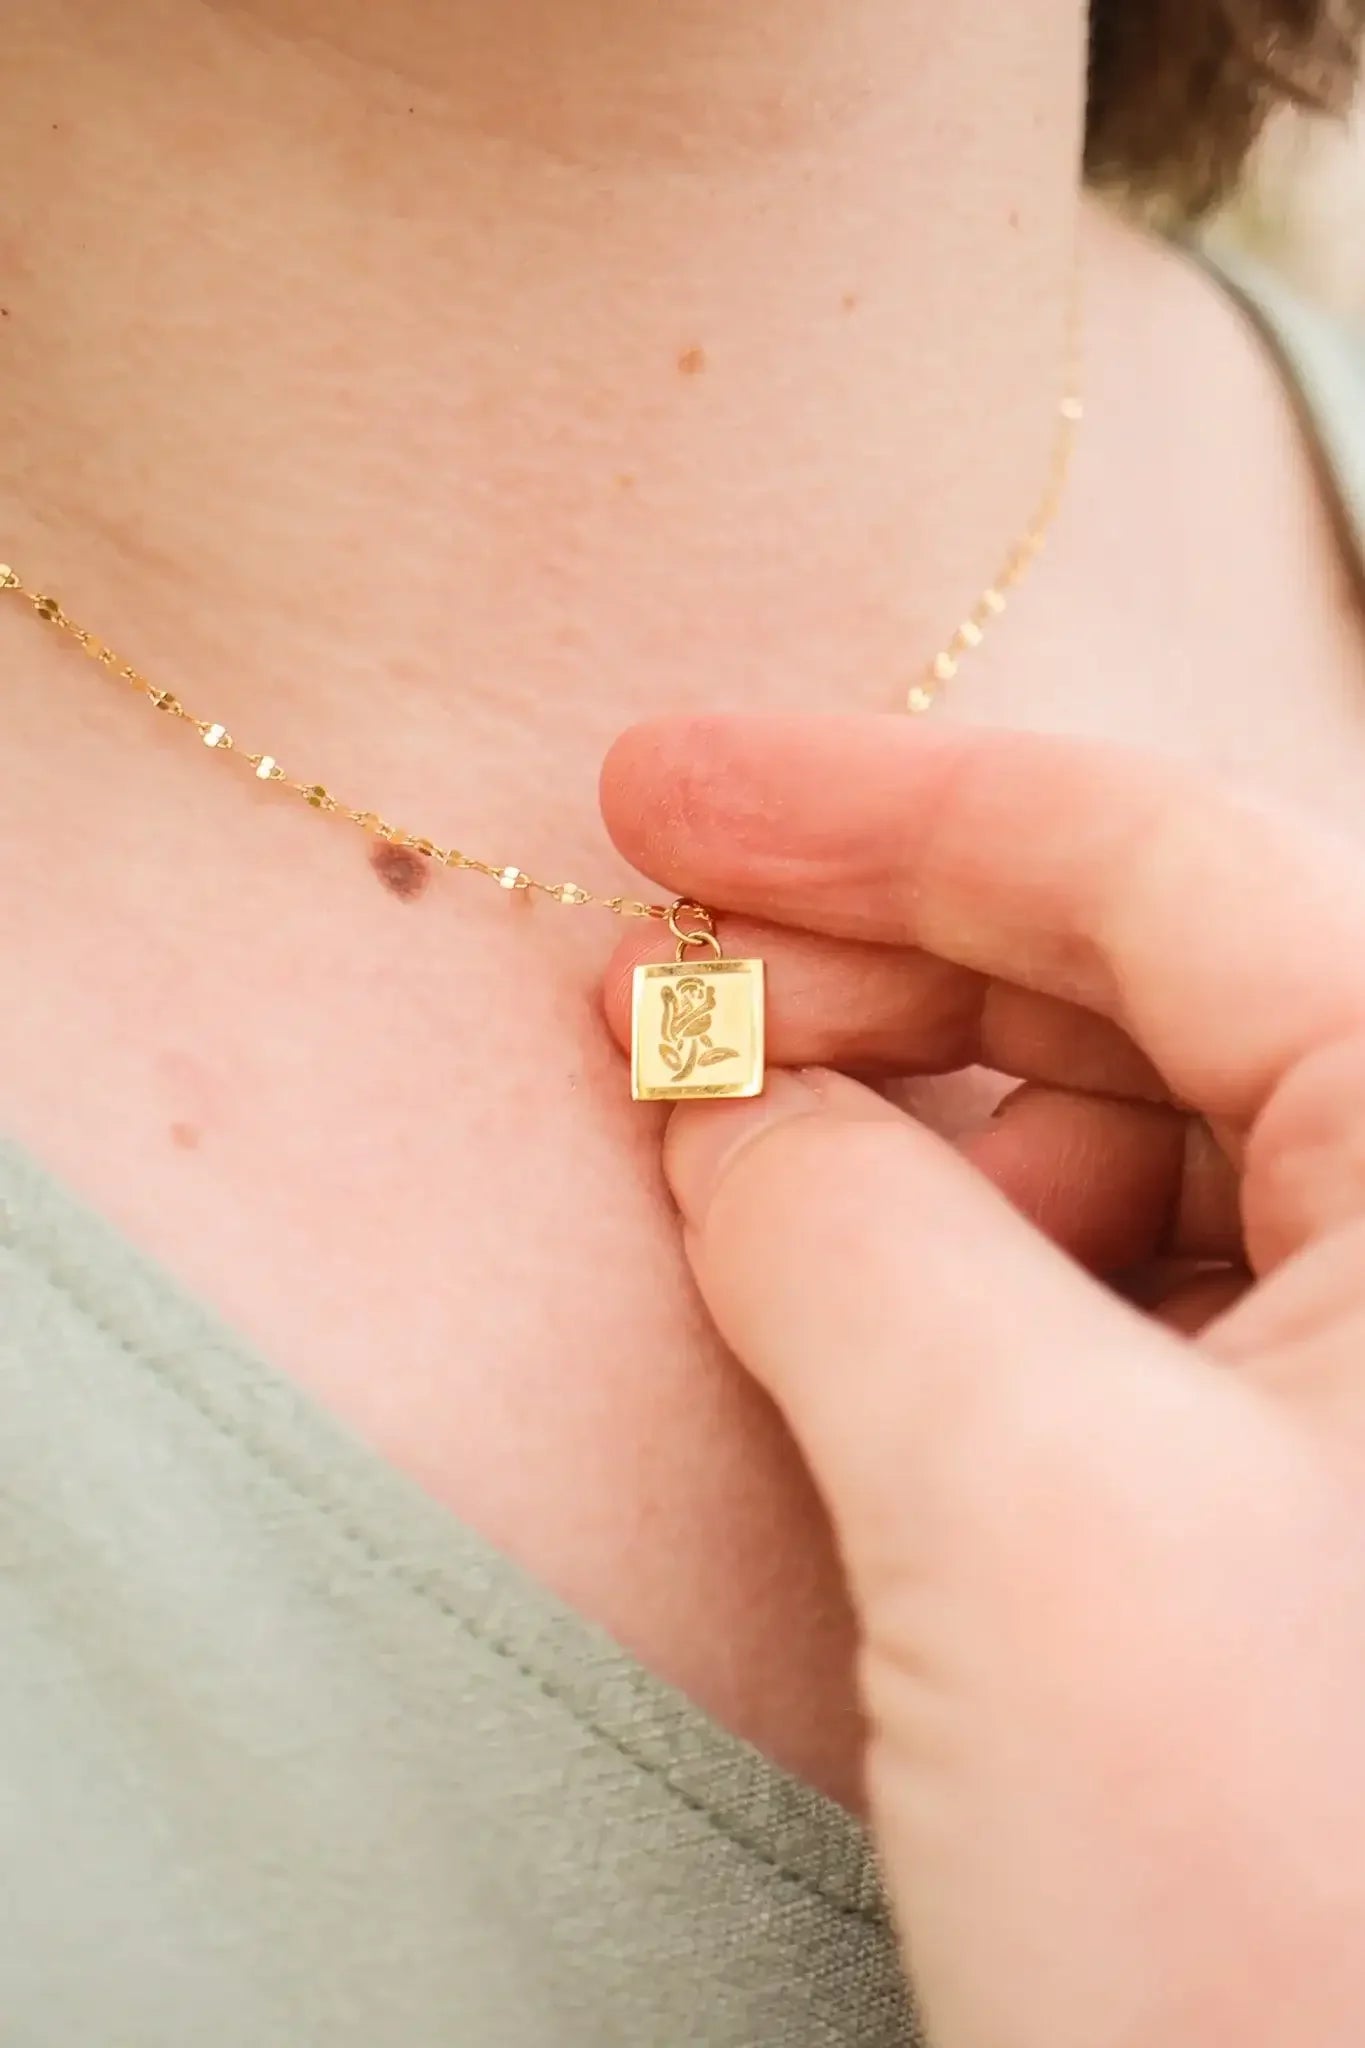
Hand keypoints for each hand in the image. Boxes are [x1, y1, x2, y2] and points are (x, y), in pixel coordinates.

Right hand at [601, 715, 1364, 2047]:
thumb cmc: (1303, 1930)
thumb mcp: (1021, 1512)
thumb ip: (841, 1235)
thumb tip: (722, 1106)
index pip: (1156, 858)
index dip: (876, 803)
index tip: (655, 788)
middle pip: (1154, 984)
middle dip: (879, 972)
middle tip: (652, 1001)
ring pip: (1156, 1144)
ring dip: (923, 1136)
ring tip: (732, 1164)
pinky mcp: (1364, 1496)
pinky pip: (1163, 1297)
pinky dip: (989, 1272)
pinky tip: (856, 1295)